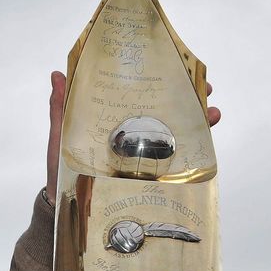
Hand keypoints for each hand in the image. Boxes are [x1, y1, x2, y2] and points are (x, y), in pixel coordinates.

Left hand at [44, 73, 221, 203]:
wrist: (66, 207)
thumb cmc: (60, 169)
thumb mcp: (61, 136)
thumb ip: (60, 108)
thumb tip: (57, 73)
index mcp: (113, 120)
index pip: (140, 95)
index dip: (159, 79)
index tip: (175, 63)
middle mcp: (132, 134)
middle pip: (165, 110)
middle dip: (188, 97)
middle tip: (204, 87)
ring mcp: (142, 155)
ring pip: (176, 132)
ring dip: (198, 121)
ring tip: (212, 113)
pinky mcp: (149, 176)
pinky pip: (176, 162)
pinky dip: (195, 152)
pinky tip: (207, 143)